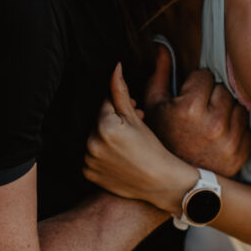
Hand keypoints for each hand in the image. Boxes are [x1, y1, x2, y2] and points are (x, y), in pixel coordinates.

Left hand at [84, 64, 197, 213]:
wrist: (161, 182)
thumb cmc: (153, 149)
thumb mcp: (137, 118)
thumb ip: (120, 92)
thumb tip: (115, 67)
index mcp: (104, 126)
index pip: (105, 104)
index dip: (122, 107)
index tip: (136, 113)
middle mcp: (91, 144)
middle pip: (98, 121)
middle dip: (113, 121)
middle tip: (135, 129)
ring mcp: (88, 160)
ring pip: (94, 138)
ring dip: (107, 136)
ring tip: (128, 144)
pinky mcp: (88, 173)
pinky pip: (90, 156)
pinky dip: (101, 154)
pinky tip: (119, 157)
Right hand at [144, 45, 250, 175]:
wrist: (174, 183)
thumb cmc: (162, 139)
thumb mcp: (154, 105)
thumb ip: (160, 73)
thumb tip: (161, 44)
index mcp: (190, 109)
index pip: (205, 75)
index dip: (195, 85)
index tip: (188, 98)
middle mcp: (214, 124)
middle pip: (223, 88)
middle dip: (212, 96)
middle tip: (199, 111)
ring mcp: (230, 140)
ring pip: (237, 104)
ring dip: (226, 109)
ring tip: (209, 123)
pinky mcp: (242, 152)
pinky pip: (246, 124)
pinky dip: (236, 126)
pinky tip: (219, 135)